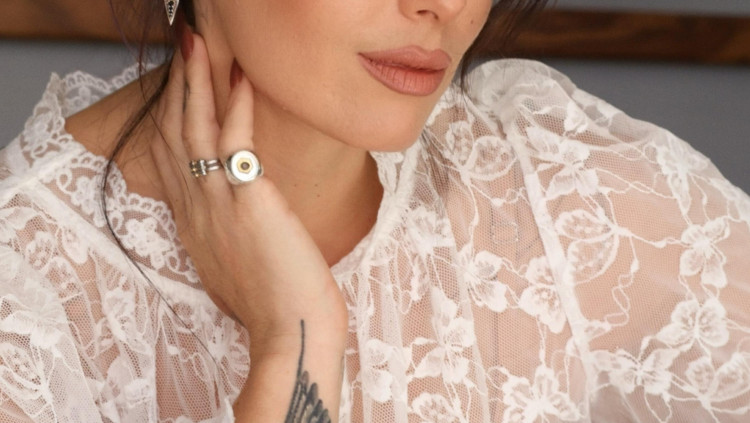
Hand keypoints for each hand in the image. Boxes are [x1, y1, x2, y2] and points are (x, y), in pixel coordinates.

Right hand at [150, 29, 346, 355]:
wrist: (290, 332)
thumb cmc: (272, 305)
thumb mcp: (234, 267)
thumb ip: (226, 236)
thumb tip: (239, 216)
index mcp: (192, 226)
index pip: (170, 160)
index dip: (169, 119)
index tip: (175, 91)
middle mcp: (195, 210)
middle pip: (173, 135)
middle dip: (176, 89)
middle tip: (183, 50)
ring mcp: (218, 204)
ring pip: (194, 129)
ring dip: (195, 82)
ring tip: (197, 44)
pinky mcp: (249, 200)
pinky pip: (236, 140)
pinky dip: (237, 105)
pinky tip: (243, 77)